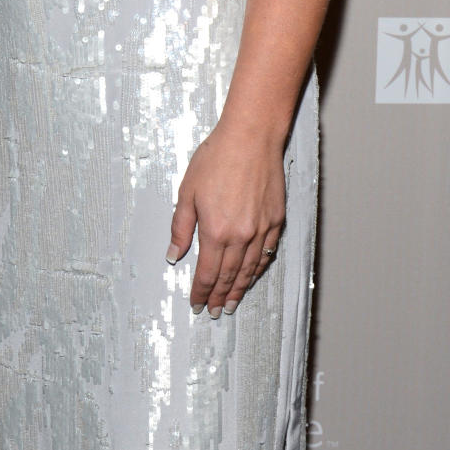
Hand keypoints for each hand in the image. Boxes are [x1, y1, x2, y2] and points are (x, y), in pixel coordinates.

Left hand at [167, 123, 284, 316]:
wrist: (250, 138)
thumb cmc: (216, 159)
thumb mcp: (187, 192)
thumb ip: (181, 228)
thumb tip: (173, 255)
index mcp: (215, 231)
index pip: (207, 272)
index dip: (200, 291)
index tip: (196, 303)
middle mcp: (241, 236)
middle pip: (229, 276)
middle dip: (219, 296)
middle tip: (214, 311)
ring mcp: (262, 230)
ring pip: (250, 269)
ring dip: (240, 289)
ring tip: (231, 303)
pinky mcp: (276, 220)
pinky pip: (267, 253)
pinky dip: (259, 268)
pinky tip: (253, 275)